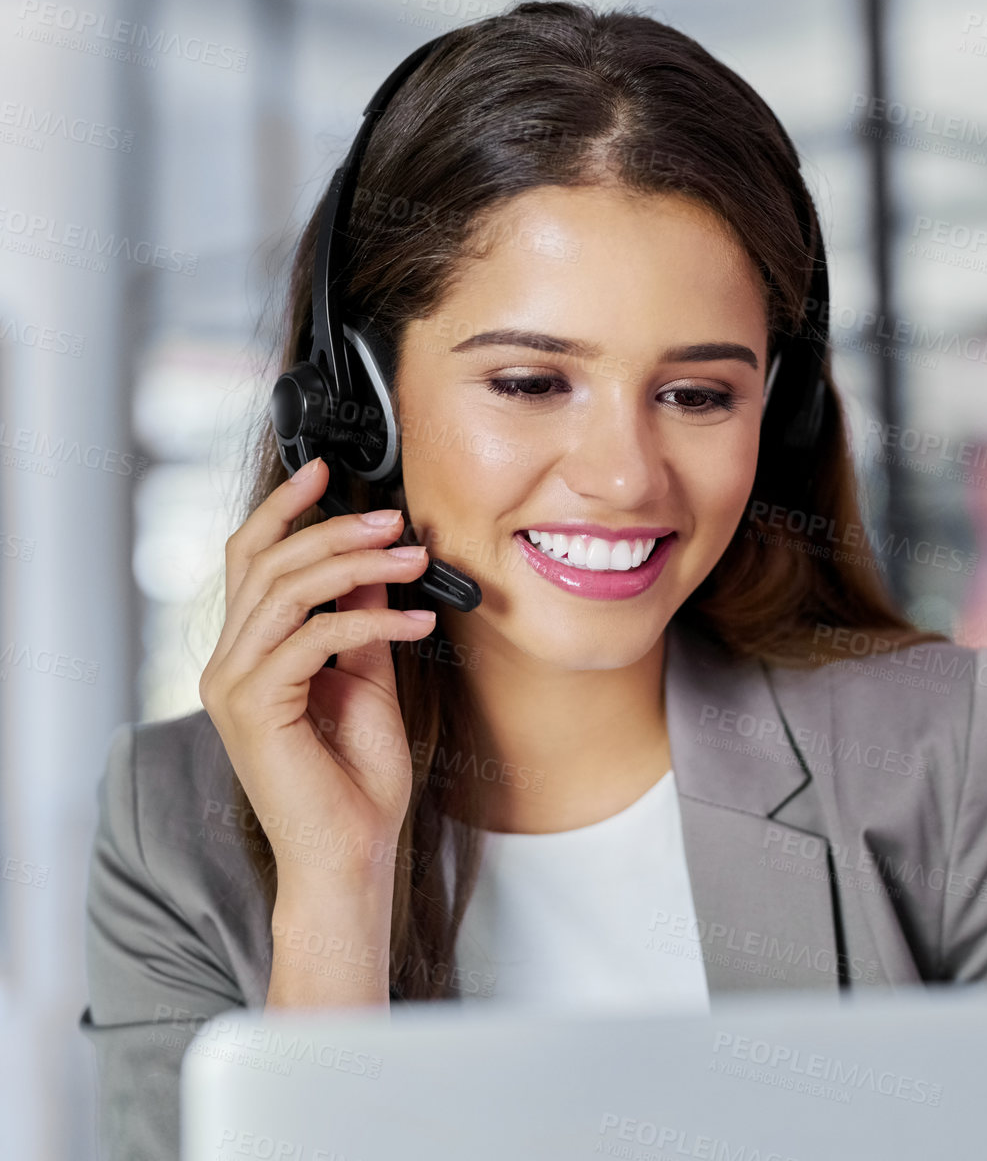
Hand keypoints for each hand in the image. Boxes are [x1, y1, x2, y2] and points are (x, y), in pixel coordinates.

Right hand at [199, 456, 437, 895]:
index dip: (284, 509)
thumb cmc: (357, 779)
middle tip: (394, 519)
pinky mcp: (255, 708)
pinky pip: (312, 639)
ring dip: (357, 565)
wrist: (350, 853)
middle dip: (332, 529)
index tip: (325, 472)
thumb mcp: (368, 680)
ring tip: (415, 559)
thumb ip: (363, 622)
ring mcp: (233, 685)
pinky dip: (371, 622)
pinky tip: (419, 622)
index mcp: (248, 654)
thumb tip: (377, 565)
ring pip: (284, 591)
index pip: (250, 560)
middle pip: (265, 562)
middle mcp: (228, 664)